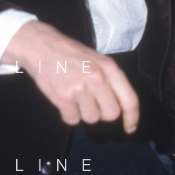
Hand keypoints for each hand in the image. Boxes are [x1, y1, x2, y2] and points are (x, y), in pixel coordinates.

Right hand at [3, 20, 140, 132]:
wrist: (42, 46)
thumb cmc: (71, 54)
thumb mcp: (98, 60)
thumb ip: (111, 81)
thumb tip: (121, 107)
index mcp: (110, 69)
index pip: (130, 100)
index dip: (132, 118)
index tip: (130, 128)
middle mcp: (98, 79)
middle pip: (111, 114)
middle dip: (102, 113)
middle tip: (91, 102)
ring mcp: (80, 89)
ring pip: (91, 119)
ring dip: (83, 113)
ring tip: (75, 96)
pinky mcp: (63, 97)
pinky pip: (72, 120)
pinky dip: (68, 114)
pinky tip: (64, 100)